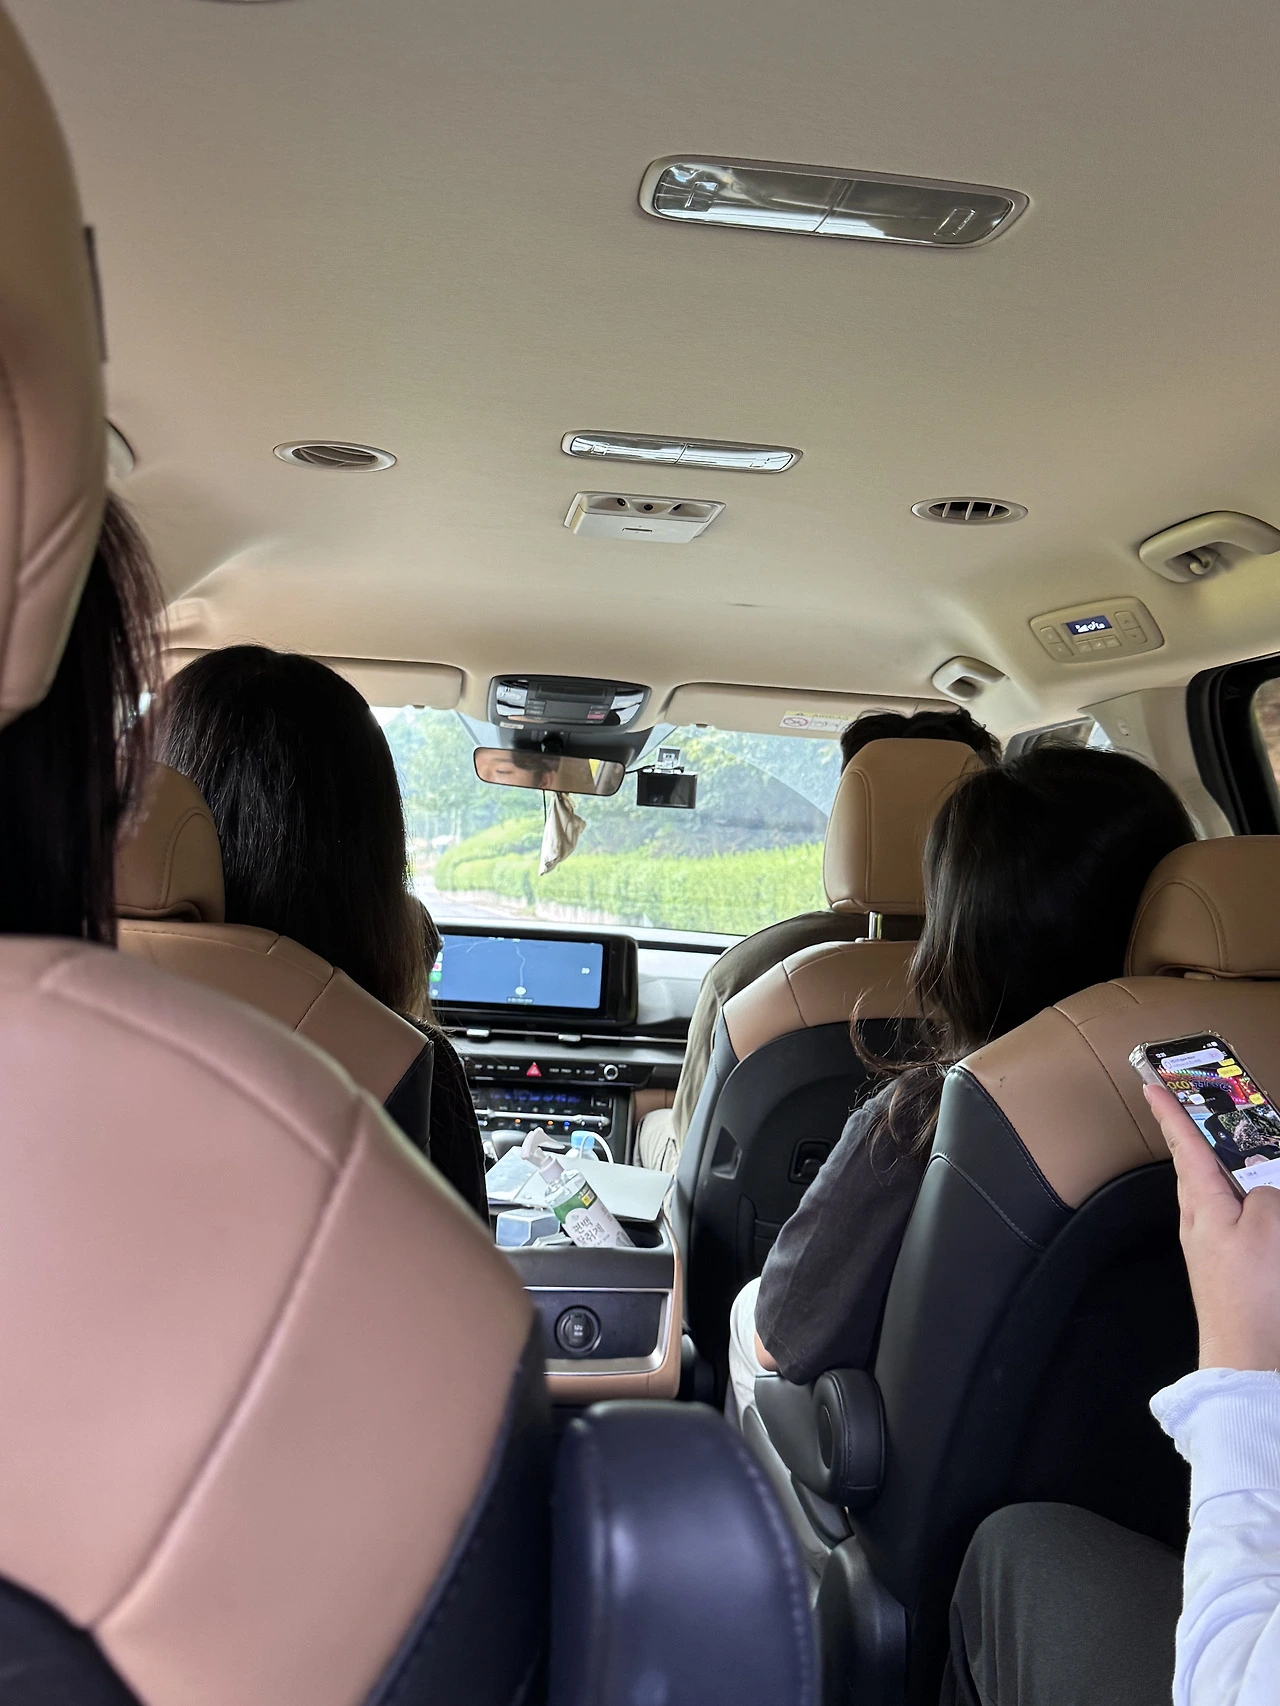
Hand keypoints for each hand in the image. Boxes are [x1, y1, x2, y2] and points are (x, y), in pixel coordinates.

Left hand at [1145, 1083, 1279, 1371]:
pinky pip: (1236, 1221)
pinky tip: (1264, 1208)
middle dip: (1202, 1137)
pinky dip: (1249, 1205)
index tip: (1150, 1084)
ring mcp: (1210, 1245)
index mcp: (1202, 1202)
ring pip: (1218, 1193)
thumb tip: (1261, 1191)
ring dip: (1230, 1171)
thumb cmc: (1255, 1293)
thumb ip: (1266, 1194)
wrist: (1248, 1359)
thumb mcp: (1270, 1226)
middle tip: (1209, 1110)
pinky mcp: (1227, 1266)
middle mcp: (1198, 1220)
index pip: (1184, 1144)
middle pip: (1199, 1167)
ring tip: (1248, 1152)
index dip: (1170, 1111)